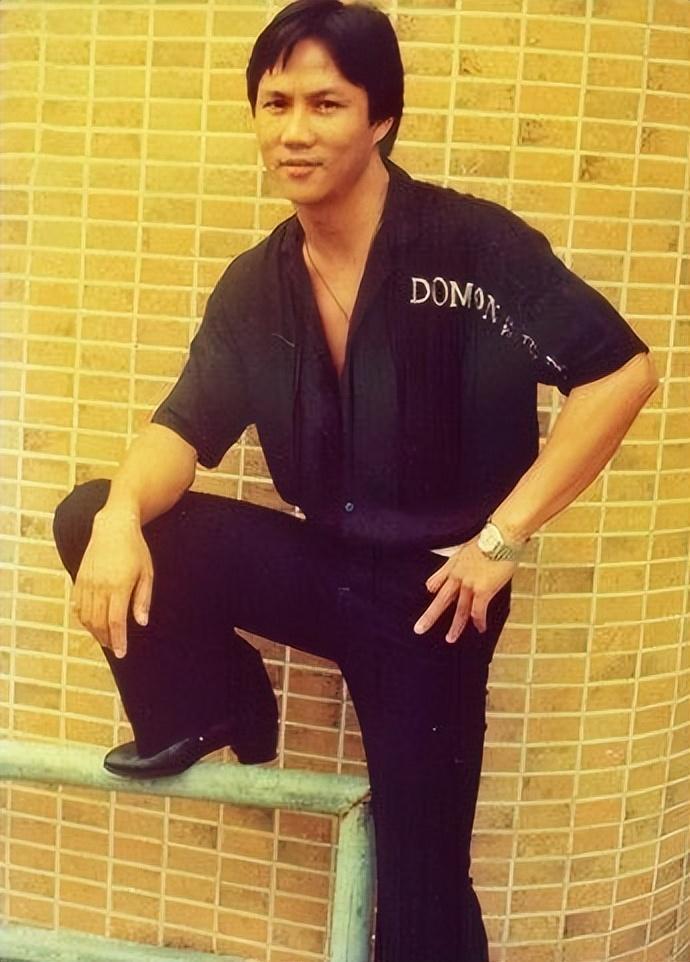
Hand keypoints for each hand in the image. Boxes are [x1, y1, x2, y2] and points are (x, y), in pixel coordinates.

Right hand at [71, 511, 152, 658]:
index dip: (118, 640)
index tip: (121, 653)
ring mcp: (87, 583)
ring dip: (95, 631)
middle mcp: (100, 586)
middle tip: (115, 647)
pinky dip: (83, 619)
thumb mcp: (147, 573)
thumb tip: (141, 623)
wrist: (113, 527)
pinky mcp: (79, 579)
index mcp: (119, 585)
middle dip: (107, 639)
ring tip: (105, 638)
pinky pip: (77, 606)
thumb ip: (143, 599)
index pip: (116, 621)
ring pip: (87, 617)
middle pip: (100, 623)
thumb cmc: (136, 550)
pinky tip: (91, 623)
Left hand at [413, 539, 516, 641]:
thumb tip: (463, 562)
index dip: (434, 587)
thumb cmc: (491, 538)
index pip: (438, 579)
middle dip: (429, 616)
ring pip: (460, 610)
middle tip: (419, 629)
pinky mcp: (483, 590)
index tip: (430, 592)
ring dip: (456, 627)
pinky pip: (478, 611)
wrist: (502, 536)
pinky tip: (480, 629)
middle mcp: (458, 577)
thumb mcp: (469, 546)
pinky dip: (479, 621)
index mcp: (454, 565)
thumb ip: (463, 558)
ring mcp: (469, 585)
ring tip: (450, 639)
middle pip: (441, 600)